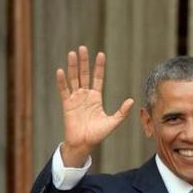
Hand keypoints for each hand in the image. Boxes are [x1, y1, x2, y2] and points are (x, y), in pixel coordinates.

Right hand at [56, 46, 133, 166]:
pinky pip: (64, 91)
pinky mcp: (67, 105)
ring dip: (73, 67)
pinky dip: (62, 81)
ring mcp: (75, 99)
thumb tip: (131, 100)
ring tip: (72, 53)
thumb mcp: (112, 122)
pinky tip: (61, 70)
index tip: (100, 54)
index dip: (99, 67)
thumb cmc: (97, 134)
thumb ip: (121, 112)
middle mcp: (85, 95)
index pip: (98, 78)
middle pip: (84, 75)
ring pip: (74, 79)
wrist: (84, 144)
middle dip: (84, 62)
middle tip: (83, 48)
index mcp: (96, 98)